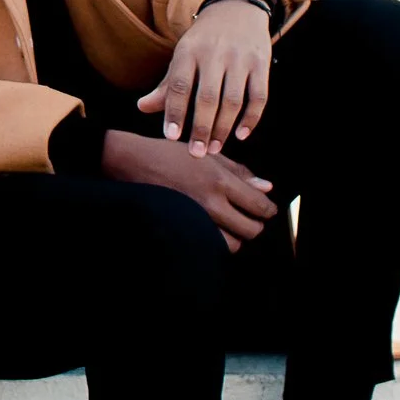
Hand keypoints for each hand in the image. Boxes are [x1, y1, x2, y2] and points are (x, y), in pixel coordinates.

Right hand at [100, 128, 278, 251]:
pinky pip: (210, 245)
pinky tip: (212, 229)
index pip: (260, 206)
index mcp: (219, 180)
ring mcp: (195, 218)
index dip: (269, 210)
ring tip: (230, 225)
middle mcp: (210, 203)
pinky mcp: (182, 228)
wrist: (130, 163)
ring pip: (232, 244)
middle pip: (250, 229)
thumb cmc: (167, 155)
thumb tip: (265, 187)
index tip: (266, 209)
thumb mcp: (206, 154)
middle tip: (249, 217)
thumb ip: (238, 171)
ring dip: (236, 237)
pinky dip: (216, 242)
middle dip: (255, 225)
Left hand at [137, 0, 273, 154]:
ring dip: (223, 128)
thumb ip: (167, 85)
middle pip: (207, 97)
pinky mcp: (261, 63)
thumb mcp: (182, 56)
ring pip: (232, 100)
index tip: (172, 137)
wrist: (236, 8)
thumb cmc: (204, 42)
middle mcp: (213, 54)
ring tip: (215, 149)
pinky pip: (258, 96)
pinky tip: (240, 135)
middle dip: (201, 129)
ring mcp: (239, 58)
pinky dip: (251, 118)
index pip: (179, 86)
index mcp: (188, 52)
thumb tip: (142, 107)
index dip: (175, 112)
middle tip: (196, 154)